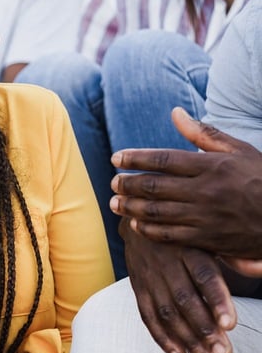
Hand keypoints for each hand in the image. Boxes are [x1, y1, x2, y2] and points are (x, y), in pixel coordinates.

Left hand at [111, 107, 261, 261]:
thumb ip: (204, 134)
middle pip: (155, 186)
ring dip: (132, 207)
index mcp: (212, 166)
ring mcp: (207, 217)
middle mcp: (206, 191)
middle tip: (112, 181)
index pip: (163, 159)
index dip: (135, 158)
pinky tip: (136, 224)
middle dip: (128, 183)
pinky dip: (150, 230)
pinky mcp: (210, 239)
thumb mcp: (240, 150)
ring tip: (116, 202)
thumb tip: (175, 113)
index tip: (116, 157)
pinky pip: (172, 236)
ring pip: (158, 212)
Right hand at [120, 220, 234, 352]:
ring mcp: (149, 276)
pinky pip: (147, 315)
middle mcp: (167, 263)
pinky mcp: (138, 287)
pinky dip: (162, 338)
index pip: (204, 276)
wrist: (140, 217)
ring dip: (187, 340)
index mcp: (190, 249)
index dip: (217, 300)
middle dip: (204, 330)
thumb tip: (257, 267)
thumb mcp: (209, 236)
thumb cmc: (186, 233)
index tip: (230, 324)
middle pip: (184, 299)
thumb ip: (232, 254)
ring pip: (167, 312)